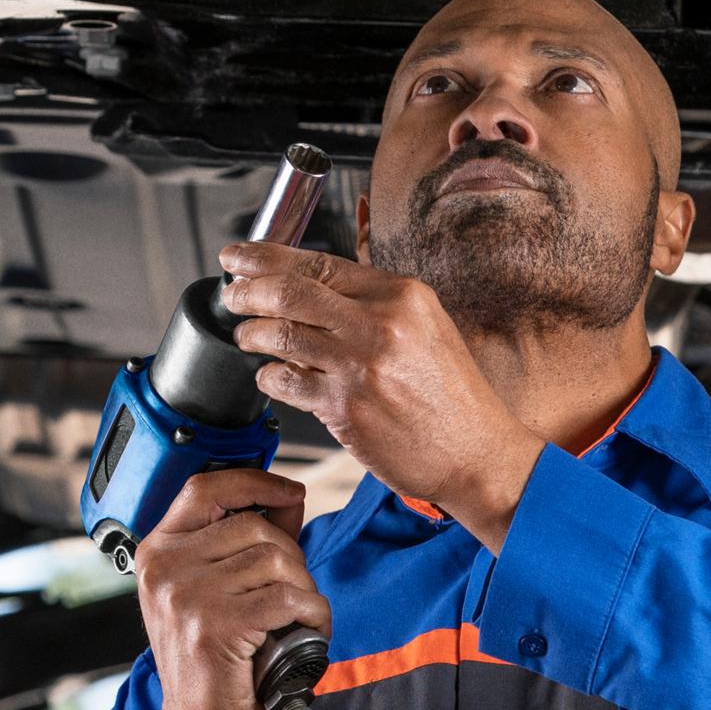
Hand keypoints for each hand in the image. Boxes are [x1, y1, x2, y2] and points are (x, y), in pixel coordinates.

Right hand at [131, 467, 331, 709]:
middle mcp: (164, 568)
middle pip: (255, 526)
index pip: (206, 487)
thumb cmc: (215, 660)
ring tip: (296, 617)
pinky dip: (312, 614)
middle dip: (292, 558)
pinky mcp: (213, 625)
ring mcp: (184, 596)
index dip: (253, 481)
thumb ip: (247, 540)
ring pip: (276, 560)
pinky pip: (287, 597)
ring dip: (303, 589)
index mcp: (158, 551)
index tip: (288, 490)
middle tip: (293, 595)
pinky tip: (306, 632)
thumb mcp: (217, 589)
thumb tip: (288, 495)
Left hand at [219, 242, 543, 549]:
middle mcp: (380, 324)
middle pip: (288, 291)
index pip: (317, 263)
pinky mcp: (346, 409)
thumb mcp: (427, 328)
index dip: (265, 257)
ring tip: (247, 337)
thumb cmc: (453, 396)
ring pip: (279, 334)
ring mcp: (360, 367)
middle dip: (246, 290)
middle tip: (231, 295)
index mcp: (401, 295)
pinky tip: (273, 378)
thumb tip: (311, 286)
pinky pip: (285, 383)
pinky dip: (269, 377)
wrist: (479, 453)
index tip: (238, 257)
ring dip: (250, 334)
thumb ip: (375, 304)